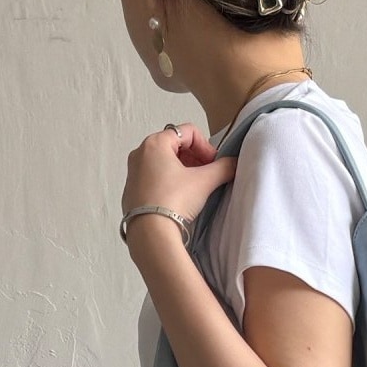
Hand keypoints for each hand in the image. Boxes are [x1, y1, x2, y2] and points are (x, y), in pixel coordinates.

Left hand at [121, 122, 237, 229]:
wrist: (151, 234)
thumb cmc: (174, 201)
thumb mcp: (204, 181)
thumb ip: (224, 167)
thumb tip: (234, 164)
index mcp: (155, 143)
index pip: (188, 132)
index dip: (206, 146)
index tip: (214, 164)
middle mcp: (140, 153)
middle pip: (174, 145)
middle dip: (194, 158)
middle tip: (207, 175)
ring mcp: (133, 173)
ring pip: (163, 163)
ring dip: (182, 170)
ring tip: (194, 188)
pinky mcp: (131, 192)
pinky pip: (153, 179)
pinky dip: (168, 183)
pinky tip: (178, 199)